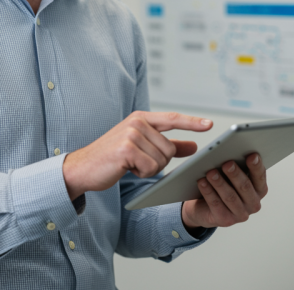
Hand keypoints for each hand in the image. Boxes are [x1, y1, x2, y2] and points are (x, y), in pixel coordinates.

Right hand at [63, 111, 212, 199]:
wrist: (83, 168)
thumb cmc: (112, 158)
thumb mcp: (141, 148)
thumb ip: (168, 145)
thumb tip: (193, 146)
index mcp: (141, 118)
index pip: (173, 119)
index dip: (192, 122)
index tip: (209, 125)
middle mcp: (137, 122)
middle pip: (170, 149)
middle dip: (158, 162)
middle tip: (137, 161)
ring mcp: (131, 134)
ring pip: (162, 160)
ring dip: (149, 169)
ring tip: (130, 164)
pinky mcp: (126, 149)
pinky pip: (151, 168)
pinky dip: (141, 174)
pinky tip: (126, 169)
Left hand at [181, 153, 267, 229]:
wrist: (204, 207)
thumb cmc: (222, 185)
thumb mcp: (231, 175)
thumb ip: (236, 165)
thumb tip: (231, 151)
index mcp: (259, 189)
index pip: (260, 177)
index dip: (256, 166)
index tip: (252, 155)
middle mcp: (253, 203)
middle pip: (245, 187)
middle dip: (236, 174)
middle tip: (227, 163)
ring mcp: (240, 214)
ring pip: (230, 197)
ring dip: (220, 183)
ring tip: (211, 172)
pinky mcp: (225, 220)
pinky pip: (216, 204)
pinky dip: (208, 192)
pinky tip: (202, 182)